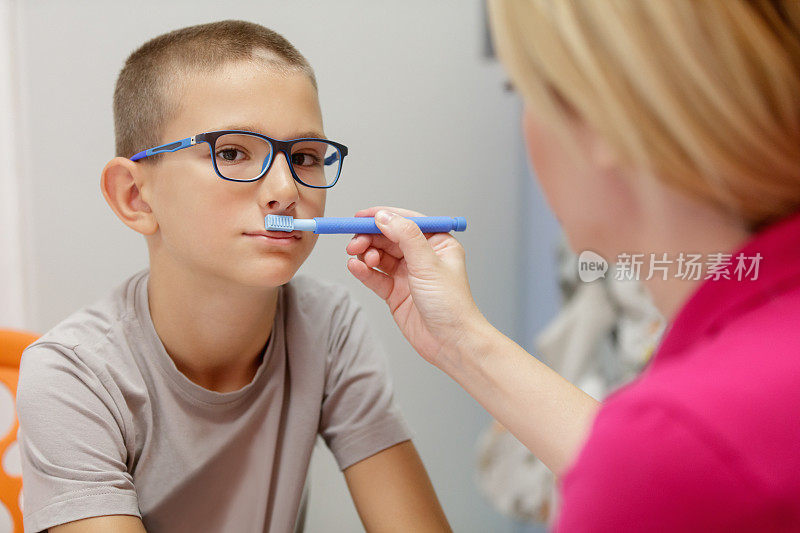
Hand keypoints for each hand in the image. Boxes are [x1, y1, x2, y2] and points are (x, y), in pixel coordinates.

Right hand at [346, 206, 485, 366]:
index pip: (406, 221)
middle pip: (388, 238)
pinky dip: (364, 271)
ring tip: (361, 259)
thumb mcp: (428, 263)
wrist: (451, 342)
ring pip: (379, 256)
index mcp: (437, 243)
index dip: (382, 217)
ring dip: (366, 254)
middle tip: (355, 243)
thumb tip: (384, 216)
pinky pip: (375, 276)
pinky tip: (355, 267)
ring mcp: (407, 275)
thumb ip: (405, 236)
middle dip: (369, 238)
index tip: (360, 217)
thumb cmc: (451, 304)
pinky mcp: (395, 293)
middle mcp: (422, 256)